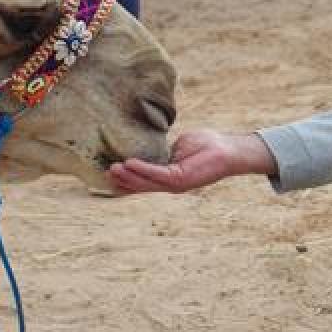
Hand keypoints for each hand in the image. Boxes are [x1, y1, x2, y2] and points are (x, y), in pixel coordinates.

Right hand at [110, 129, 277, 193]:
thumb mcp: (180, 145)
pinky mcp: (181, 178)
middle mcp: (170, 184)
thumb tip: (153, 146)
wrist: (228, 150)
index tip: (108, 175)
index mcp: (169, 177)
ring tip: (112, 169)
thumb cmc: (207, 145)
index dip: (127, 179)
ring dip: (128, 176)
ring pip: (146, 182)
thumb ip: (165, 150)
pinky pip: (157, 174)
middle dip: (122, 180)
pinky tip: (129, 164)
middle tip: (103, 174)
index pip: (144, 180)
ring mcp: (175, 183)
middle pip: (141, 185)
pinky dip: (143, 169)